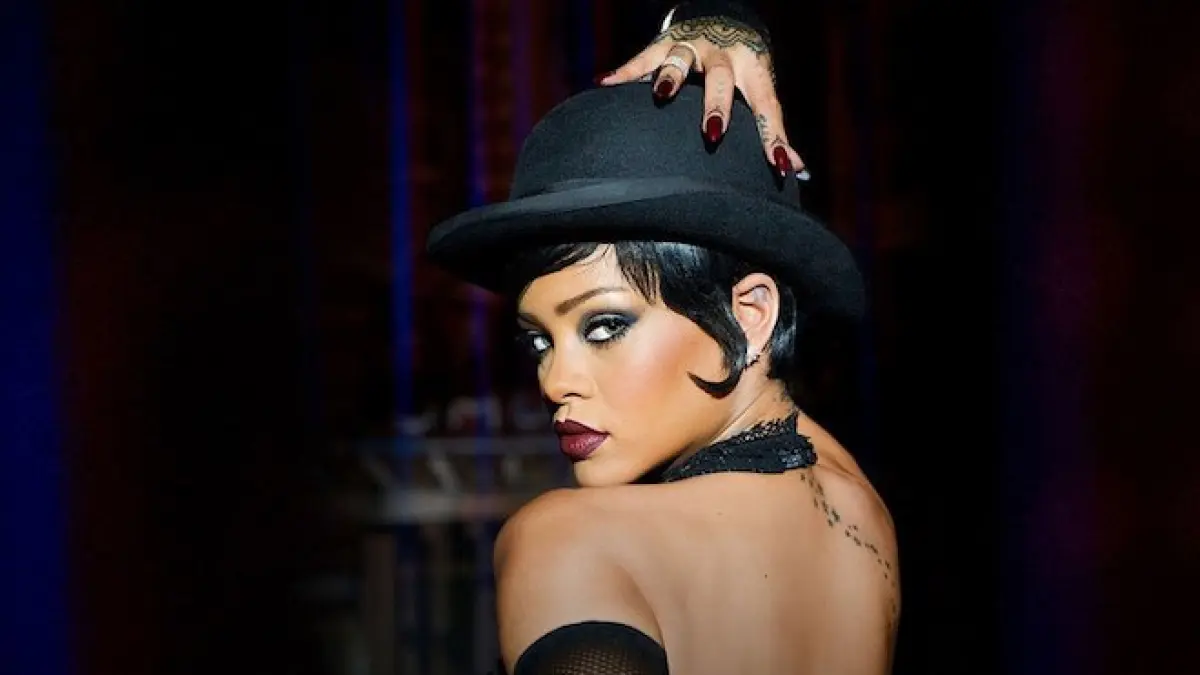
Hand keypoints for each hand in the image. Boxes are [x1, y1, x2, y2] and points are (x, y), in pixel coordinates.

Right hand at [596, 15, 805, 178]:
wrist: (722, 15)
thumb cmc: (743, 68)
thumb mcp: (760, 91)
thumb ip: (773, 131)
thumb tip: (798, 173)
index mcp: (753, 70)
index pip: (766, 106)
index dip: (774, 137)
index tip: (779, 165)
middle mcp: (723, 56)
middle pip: (720, 79)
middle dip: (716, 105)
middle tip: (713, 133)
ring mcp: (691, 47)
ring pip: (679, 60)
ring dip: (670, 78)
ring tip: (660, 97)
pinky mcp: (664, 42)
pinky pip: (642, 58)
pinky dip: (624, 72)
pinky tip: (605, 84)